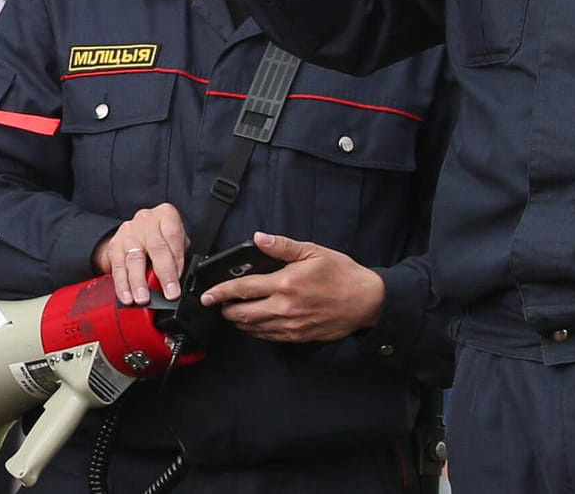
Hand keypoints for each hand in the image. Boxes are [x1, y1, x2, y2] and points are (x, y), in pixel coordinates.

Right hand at [92, 203, 188, 305]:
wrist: (136, 230)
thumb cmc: (161, 236)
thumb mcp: (176, 238)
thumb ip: (179, 254)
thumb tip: (181, 279)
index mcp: (165, 215)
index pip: (173, 236)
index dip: (177, 259)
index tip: (179, 280)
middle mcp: (146, 221)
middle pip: (155, 248)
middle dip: (163, 274)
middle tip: (169, 293)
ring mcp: (128, 232)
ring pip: (134, 259)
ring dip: (138, 282)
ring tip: (143, 299)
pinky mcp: (114, 245)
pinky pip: (118, 267)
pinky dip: (122, 285)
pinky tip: (127, 296)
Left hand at [199, 232, 385, 343]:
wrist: (367, 301)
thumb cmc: (342, 274)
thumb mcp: (313, 252)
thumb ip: (282, 246)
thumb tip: (258, 238)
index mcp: (286, 284)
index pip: (243, 289)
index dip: (220, 292)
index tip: (207, 295)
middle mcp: (285, 308)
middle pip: (242, 314)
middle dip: (225, 309)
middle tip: (217, 303)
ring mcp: (291, 326)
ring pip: (253, 328)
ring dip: (238, 321)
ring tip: (232, 312)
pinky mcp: (298, 337)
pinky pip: (268, 337)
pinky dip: (255, 331)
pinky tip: (253, 323)